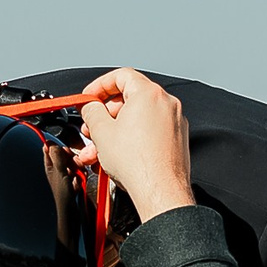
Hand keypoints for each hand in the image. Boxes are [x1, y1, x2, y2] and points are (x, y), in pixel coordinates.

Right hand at [74, 69, 193, 221]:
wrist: (159, 191)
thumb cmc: (138, 164)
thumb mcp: (101, 132)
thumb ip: (91, 112)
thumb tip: (90, 107)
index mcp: (149, 94)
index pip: (121, 76)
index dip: (100, 86)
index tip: (89, 97)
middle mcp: (166, 103)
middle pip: (129, 99)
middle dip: (105, 115)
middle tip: (91, 127)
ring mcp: (174, 122)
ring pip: (138, 119)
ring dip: (115, 132)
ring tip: (98, 149)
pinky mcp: (176, 140)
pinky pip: (149, 132)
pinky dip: (132, 139)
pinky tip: (117, 156)